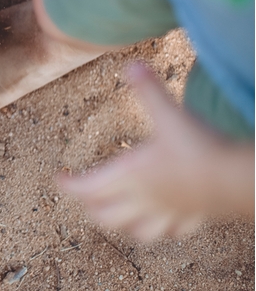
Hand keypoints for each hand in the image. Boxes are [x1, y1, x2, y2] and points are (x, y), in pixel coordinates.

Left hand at [59, 63, 254, 241]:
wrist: (238, 180)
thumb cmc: (201, 149)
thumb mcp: (170, 114)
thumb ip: (149, 90)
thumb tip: (131, 64)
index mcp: (130, 176)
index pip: (87, 188)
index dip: (68, 185)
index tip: (59, 178)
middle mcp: (143, 199)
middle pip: (104, 215)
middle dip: (89, 207)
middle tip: (84, 195)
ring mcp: (166, 213)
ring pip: (133, 230)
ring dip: (118, 224)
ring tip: (112, 214)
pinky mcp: (189, 220)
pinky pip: (167, 232)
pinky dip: (156, 229)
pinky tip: (159, 222)